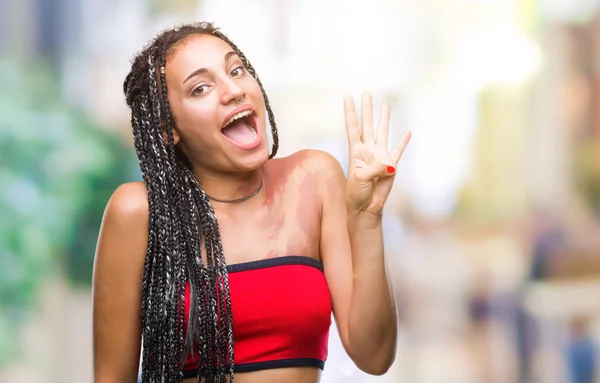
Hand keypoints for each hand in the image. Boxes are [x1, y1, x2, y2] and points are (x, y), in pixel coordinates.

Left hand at [344, 92, 410, 215]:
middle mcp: (368, 151)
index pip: (352, 128)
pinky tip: (407, 132)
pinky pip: (398, 151)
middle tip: (367, 92)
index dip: (350, 112)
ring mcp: (380, 157)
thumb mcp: (361, 179)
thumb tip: (390, 164)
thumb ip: (375, 169)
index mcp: (356, 152)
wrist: (365, 208)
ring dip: (384, 119)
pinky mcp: (391, 167)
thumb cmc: (356, 193)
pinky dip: (403, 142)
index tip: (348, 97)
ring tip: (385, 105)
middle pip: (368, 125)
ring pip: (382, 133)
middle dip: (367, 109)